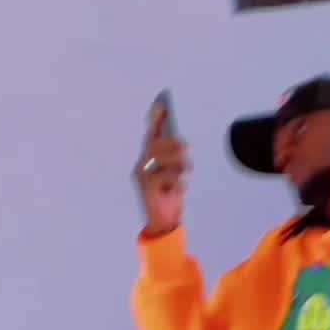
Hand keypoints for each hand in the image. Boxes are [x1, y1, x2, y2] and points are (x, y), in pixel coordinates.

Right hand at [134, 107, 190, 235]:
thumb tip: (183, 145)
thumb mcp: (175, 176)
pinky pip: (164, 175)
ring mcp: (142, 176)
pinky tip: (181, 187)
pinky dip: (176, 180)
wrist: (164, 222)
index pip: (152, 136)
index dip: (156, 121)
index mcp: (149, 160)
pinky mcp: (146, 188)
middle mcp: (142, 165)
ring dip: (177, 161)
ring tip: (187, 170)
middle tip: (187, 149)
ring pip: (159, 158)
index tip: (162, 106)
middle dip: (172, 144)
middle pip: (155, 145)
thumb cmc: (170, 197)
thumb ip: (176, 161)